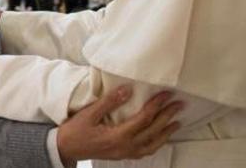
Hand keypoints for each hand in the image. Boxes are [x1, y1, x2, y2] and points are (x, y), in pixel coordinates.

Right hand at [57, 86, 182, 163]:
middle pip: (152, 131)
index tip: (166, 95)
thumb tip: (128, 90)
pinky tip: (160, 136)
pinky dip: (156, 143)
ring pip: (152, 144)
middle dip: (167, 117)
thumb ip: (110, 101)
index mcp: (118, 136)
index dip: (157, 105)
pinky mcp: (123, 155)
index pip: (144, 119)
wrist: (66, 148)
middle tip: (179, 105)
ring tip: (176, 122)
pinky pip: (145, 151)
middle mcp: (125, 147)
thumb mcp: (90, 113)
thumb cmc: (76, 130)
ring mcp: (125, 153)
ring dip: (166, 132)